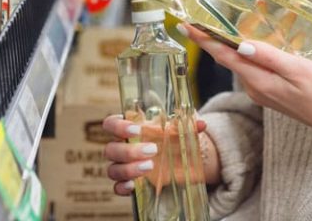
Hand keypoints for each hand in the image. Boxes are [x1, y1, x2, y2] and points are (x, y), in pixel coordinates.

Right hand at [102, 114, 219, 195]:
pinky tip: (133, 186)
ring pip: (112, 169)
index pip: (111, 124)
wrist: (183, 155)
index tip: (137, 130)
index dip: (118, 126)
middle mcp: (124, 146)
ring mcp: (125, 166)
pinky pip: (117, 187)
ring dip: (128, 169)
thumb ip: (188, 123)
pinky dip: (122, 187)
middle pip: (111, 149)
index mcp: (131, 128)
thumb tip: (200, 124)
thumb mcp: (181, 128)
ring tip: (150, 166)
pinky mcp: (131, 182)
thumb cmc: (175, 136)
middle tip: (153, 150)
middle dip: (129, 151)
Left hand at [180, 23, 311, 175]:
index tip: (185, 26)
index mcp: (258, 80)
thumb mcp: (297, 69)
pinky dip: (244, 54)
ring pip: (238, 63)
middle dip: (210, 40)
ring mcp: (261, 91)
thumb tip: (241, 45)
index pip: (223, 56)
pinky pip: (251, 69)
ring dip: (228, 45)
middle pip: (226, 59)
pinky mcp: (270, 91)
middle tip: (196, 20)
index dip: (203, 39)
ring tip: (218, 26)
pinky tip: (247, 44)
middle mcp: (254, 87)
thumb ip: (269, 57)